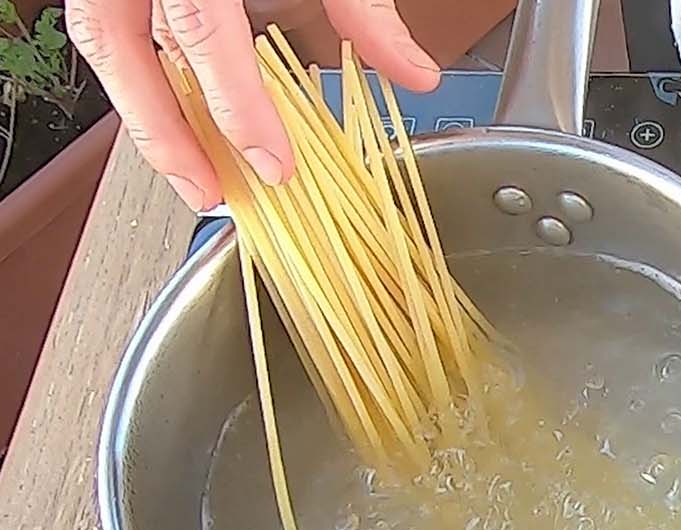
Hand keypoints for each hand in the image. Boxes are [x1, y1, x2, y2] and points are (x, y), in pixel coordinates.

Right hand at [67, 0, 441, 209]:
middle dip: (166, 134)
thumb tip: (413, 73)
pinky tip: (181, 119)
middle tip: (215, 195)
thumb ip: (361, 5)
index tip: (271, 165)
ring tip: (194, 176)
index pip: (204, 33)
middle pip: (124, 50)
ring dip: (146, 117)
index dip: (236, 108)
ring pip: (103, 43)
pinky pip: (110, 23)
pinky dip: (146, 77)